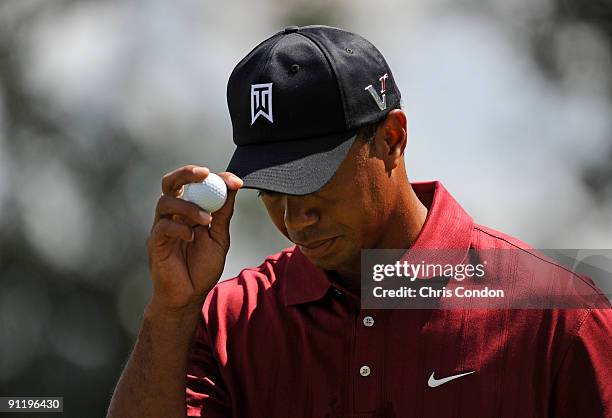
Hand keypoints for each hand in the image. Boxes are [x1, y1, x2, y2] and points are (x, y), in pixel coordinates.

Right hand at [146, 165, 242, 311]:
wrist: (189, 296)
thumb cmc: (202, 267)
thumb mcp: (219, 237)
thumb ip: (224, 213)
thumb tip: (233, 186)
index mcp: (188, 210)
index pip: (195, 184)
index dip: (214, 177)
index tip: (234, 181)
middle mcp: (173, 215)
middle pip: (170, 183)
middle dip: (186, 173)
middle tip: (204, 174)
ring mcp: (161, 228)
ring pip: (165, 202)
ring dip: (188, 206)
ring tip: (206, 220)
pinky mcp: (155, 244)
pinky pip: (162, 227)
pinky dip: (179, 227)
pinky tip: (192, 236)